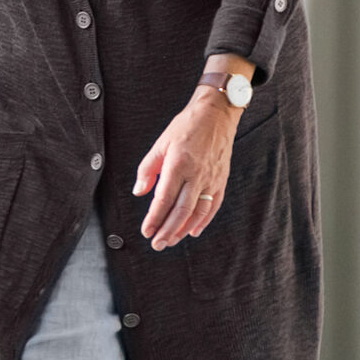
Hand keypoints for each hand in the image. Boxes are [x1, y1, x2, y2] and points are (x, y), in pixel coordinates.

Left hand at [131, 85, 242, 249]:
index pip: (164, 199)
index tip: (146, 231)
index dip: (154, 218)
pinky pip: (213, 206)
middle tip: (156, 244)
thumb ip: (147, 169)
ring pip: (198, 212)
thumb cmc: (185, 127)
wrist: (216, 115)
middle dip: (167, 231)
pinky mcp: (221, 181)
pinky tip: (193, 231)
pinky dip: (203, 221)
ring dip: (183, 230)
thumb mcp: (160, 144)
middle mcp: (197, 175)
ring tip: (171, 241)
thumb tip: (139, 193)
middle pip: (181, 211)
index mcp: (178, 165)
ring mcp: (211, 179)